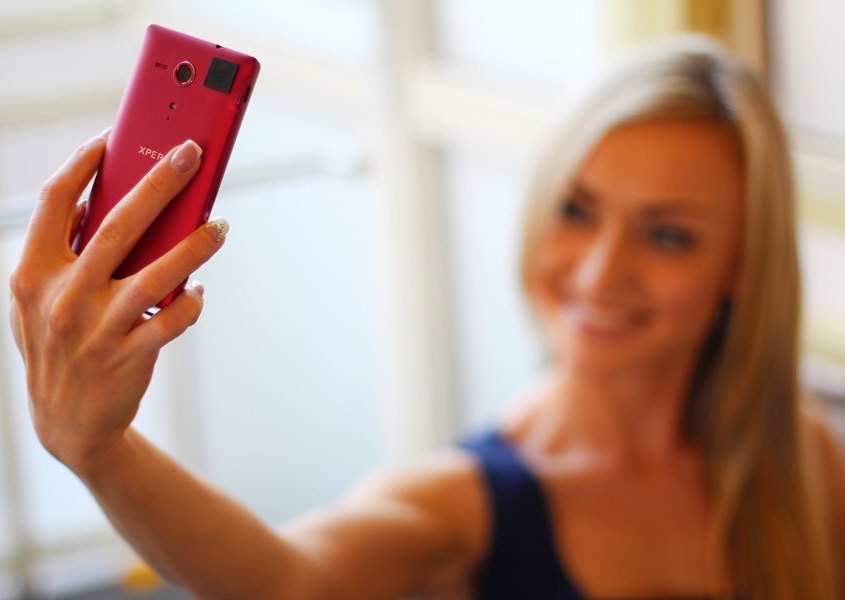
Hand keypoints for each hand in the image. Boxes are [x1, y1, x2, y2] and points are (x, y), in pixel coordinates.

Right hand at [9, 131, 226, 473]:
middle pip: (117, 224)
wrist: (67, 426)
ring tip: (221, 226)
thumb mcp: (41, 301)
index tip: (114, 135)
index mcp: (33, 273)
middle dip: (159, 182)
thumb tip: (105, 202)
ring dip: (196, 244)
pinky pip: (173, 320)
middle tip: (192, 153)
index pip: (55, 201)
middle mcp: (61, 296)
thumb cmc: (59, 348)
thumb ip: (63, 255)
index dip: (85, 162)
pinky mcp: (127, 356)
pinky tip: (199, 291)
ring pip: (157, 273)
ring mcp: (94, 328)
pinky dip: (193, 302)